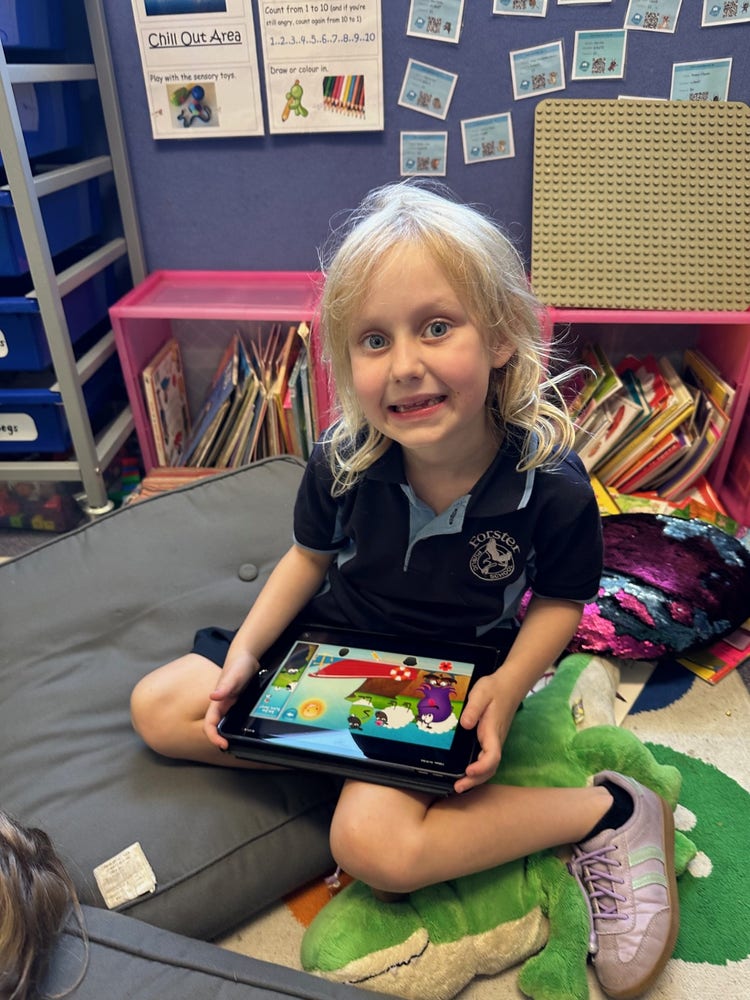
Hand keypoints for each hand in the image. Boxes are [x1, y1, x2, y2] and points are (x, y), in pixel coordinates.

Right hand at [203, 647, 260, 750]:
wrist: (246, 657)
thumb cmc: (238, 665)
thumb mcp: (234, 676)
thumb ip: (224, 686)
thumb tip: (213, 696)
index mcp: (217, 702)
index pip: (209, 724)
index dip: (213, 737)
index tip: (223, 744)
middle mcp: (221, 705)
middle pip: (216, 727)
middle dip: (220, 740)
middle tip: (232, 748)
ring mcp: (229, 705)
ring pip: (224, 724)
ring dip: (227, 734)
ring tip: (239, 743)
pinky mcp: (238, 703)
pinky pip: (234, 719)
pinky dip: (236, 726)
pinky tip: (248, 730)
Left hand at [452, 671, 518, 794]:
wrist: (509, 685)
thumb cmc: (495, 689)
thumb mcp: (481, 693)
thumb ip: (473, 708)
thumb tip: (465, 725)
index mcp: (492, 730)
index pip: (492, 755)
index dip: (482, 767)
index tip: (469, 771)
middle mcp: (495, 739)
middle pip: (490, 767)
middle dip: (475, 780)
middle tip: (458, 788)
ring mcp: (494, 741)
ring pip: (489, 766)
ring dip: (476, 778)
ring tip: (459, 786)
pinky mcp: (491, 740)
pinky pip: (486, 760)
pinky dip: (477, 770)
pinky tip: (466, 773)